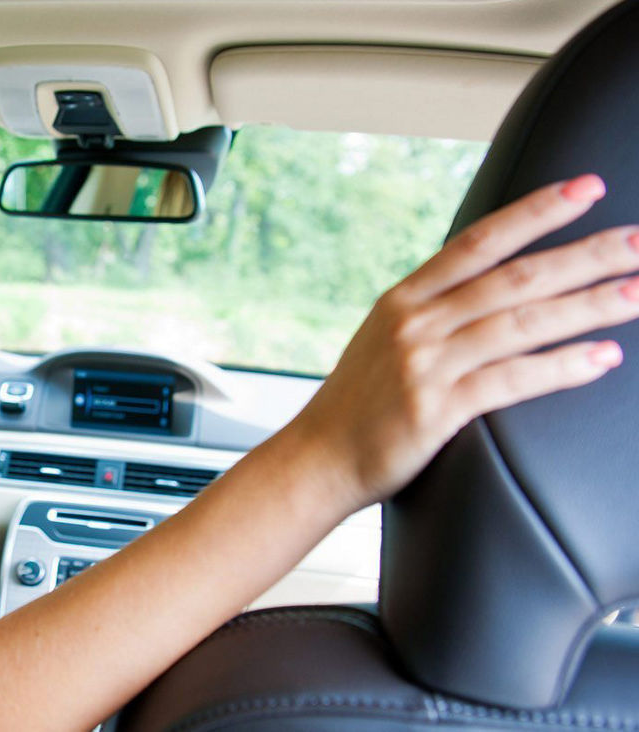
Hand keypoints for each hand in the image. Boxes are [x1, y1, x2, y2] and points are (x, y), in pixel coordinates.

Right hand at [290, 174, 637, 510]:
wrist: (318, 460)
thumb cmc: (359, 404)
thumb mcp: (384, 339)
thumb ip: (432, 310)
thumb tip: (490, 285)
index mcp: (404, 299)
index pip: (480, 242)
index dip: (537, 212)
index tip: (588, 187)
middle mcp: (415, 323)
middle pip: (514, 278)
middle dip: (585, 255)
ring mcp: (424, 365)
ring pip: (522, 323)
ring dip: (588, 306)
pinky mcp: (436, 410)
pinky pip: (512, 380)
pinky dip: (562, 366)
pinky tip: (604, 356)